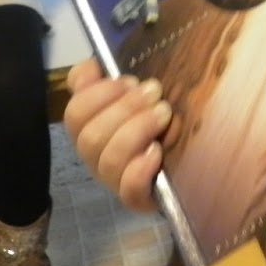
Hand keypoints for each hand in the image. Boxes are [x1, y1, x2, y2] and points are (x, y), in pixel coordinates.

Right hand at [65, 58, 170, 211]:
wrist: (190, 159)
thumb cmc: (157, 119)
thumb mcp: (135, 94)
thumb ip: (107, 79)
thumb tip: (90, 66)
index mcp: (90, 127)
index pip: (75, 112)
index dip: (99, 93)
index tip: (130, 81)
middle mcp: (96, 156)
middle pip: (90, 137)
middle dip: (125, 109)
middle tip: (155, 92)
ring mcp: (115, 180)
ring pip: (109, 160)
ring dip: (137, 131)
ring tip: (164, 114)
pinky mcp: (137, 199)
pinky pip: (129, 190)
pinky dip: (141, 168)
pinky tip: (157, 152)